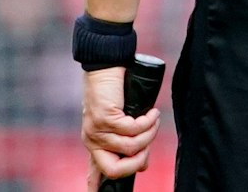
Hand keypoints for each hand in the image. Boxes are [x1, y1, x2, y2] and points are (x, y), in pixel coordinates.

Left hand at [81, 66, 158, 185]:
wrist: (105, 67)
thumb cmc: (115, 93)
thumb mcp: (121, 121)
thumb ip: (129, 142)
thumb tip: (142, 165)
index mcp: (95, 145)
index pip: (94, 173)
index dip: (96, 187)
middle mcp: (93, 141)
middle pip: (114, 170)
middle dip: (138, 162)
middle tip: (148, 148)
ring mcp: (98, 131)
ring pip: (131, 147)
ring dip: (150, 134)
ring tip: (153, 119)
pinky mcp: (105, 119)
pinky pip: (134, 129)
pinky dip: (149, 121)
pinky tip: (152, 112)